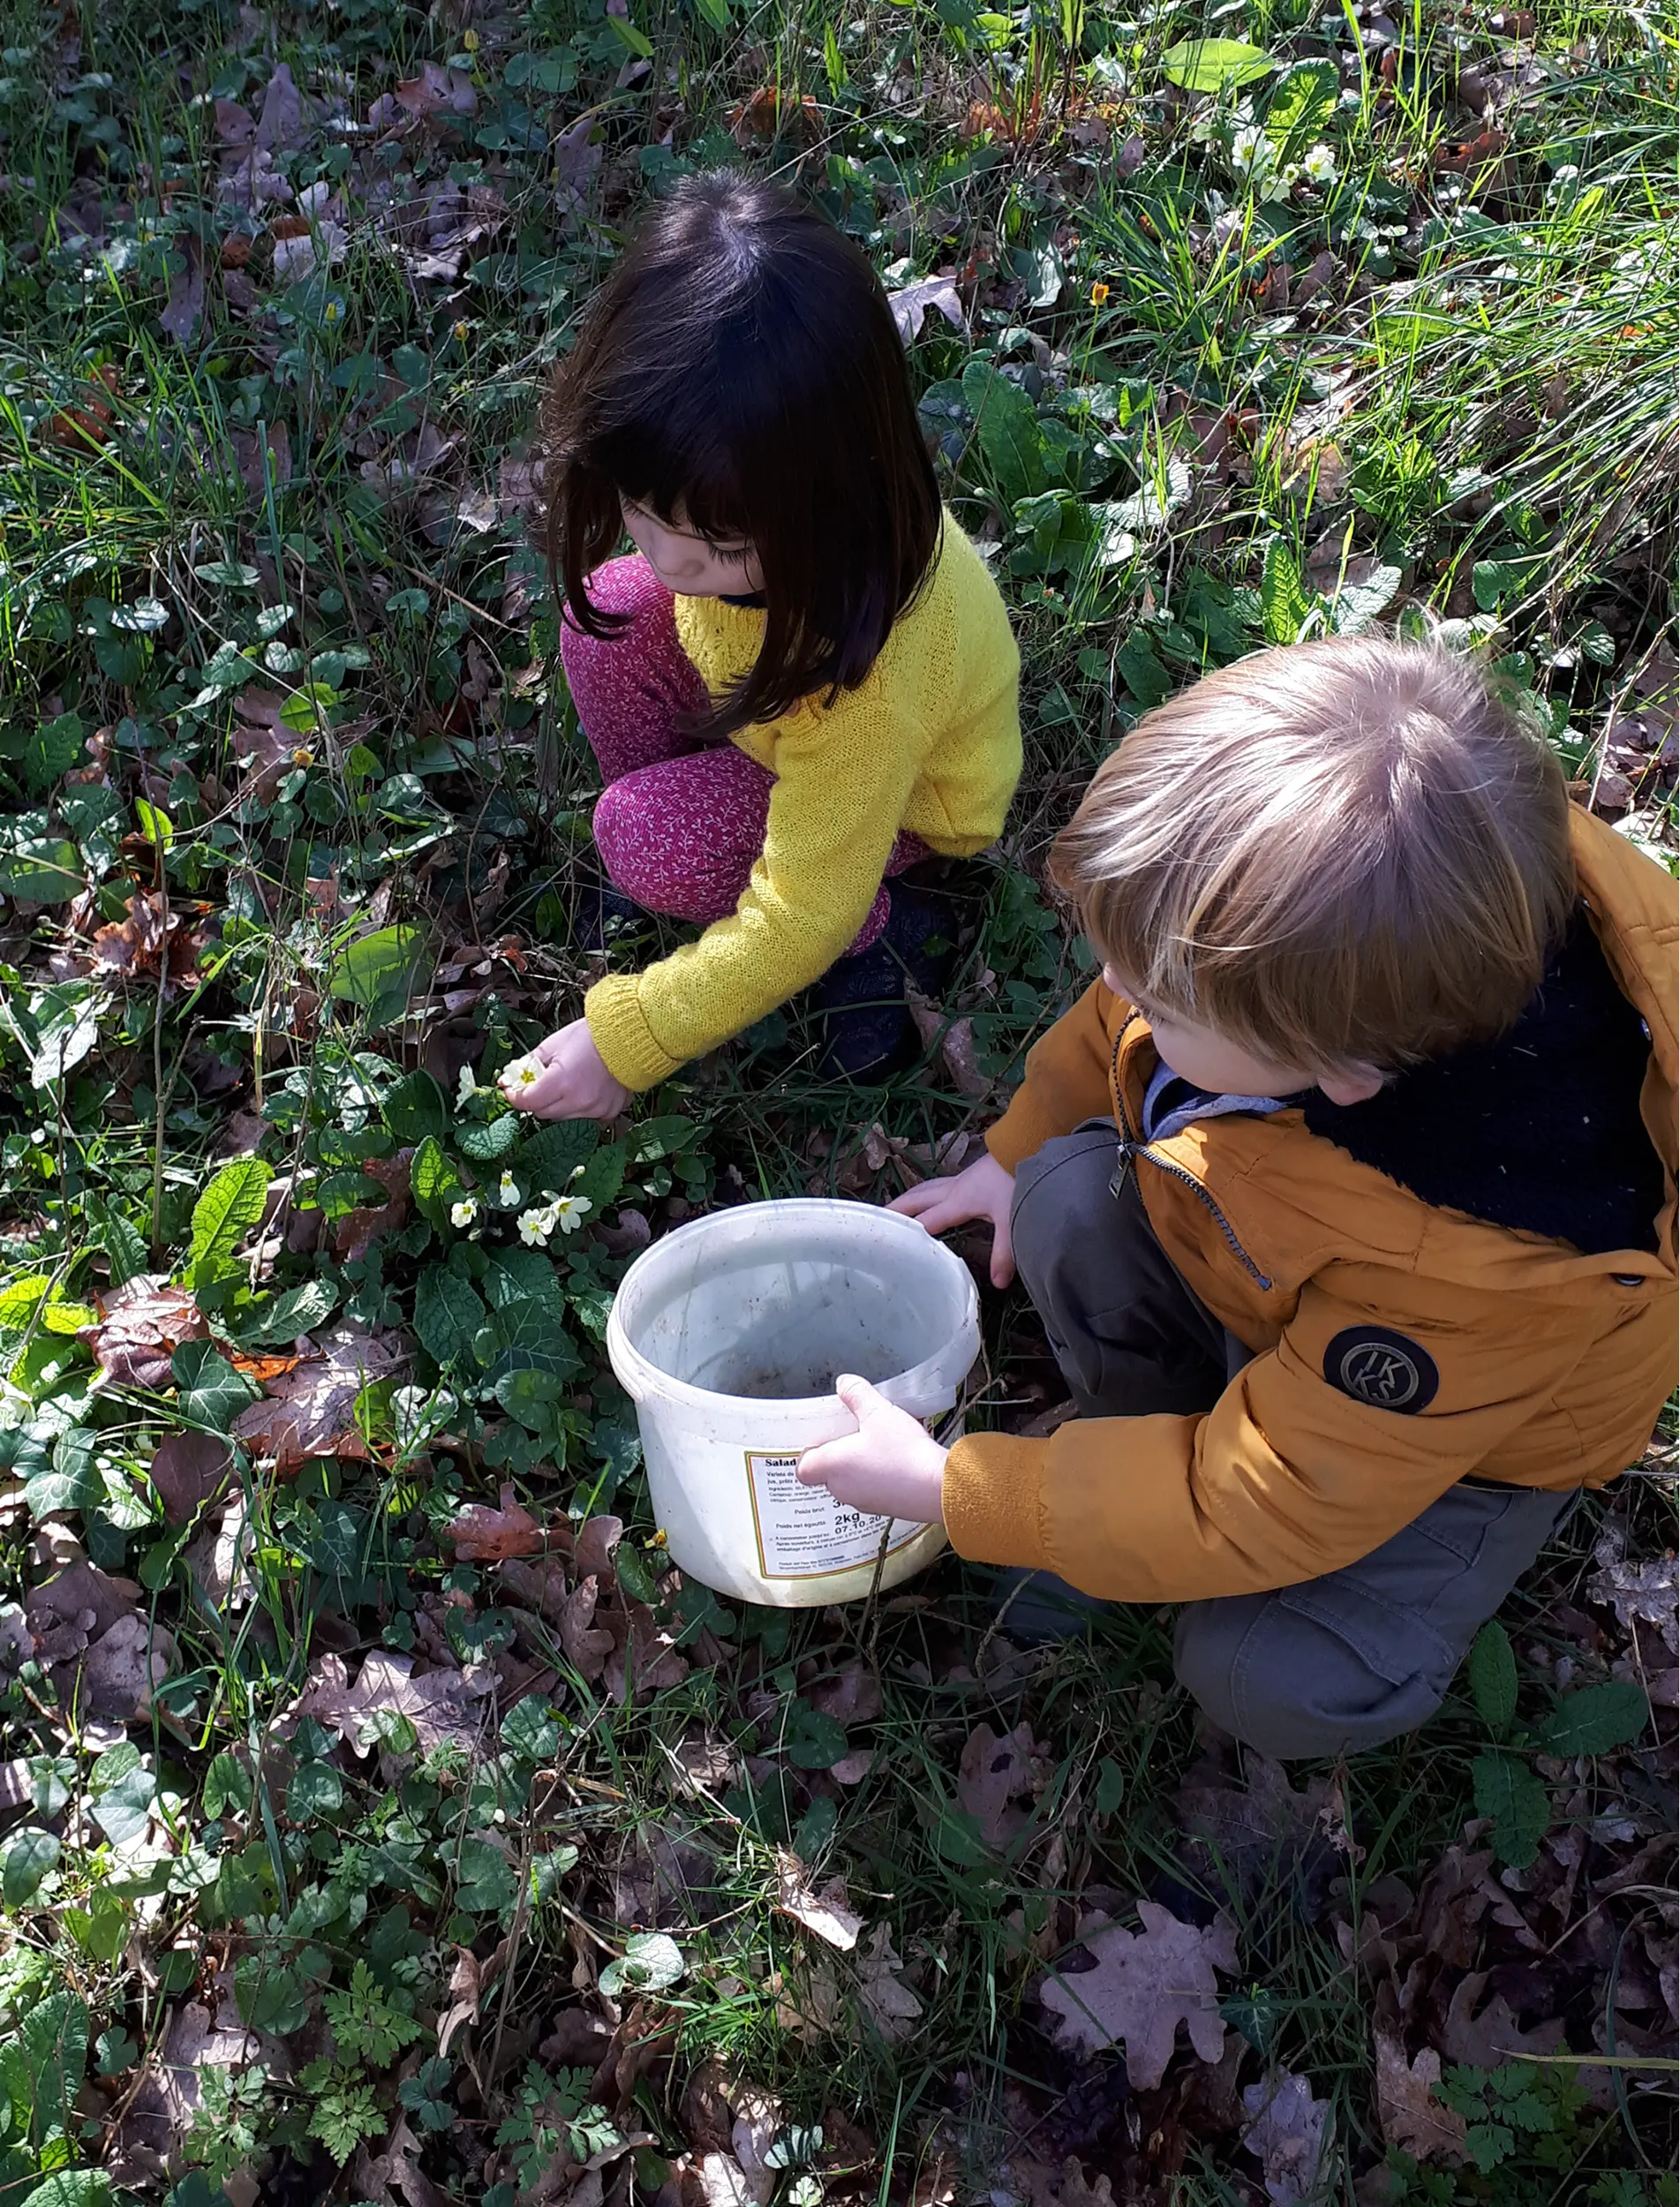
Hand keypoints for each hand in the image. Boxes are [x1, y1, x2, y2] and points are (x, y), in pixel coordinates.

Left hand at [500, 1019, 631, 1122]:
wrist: (629, 1035)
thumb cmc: (590, 1036)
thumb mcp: (552, 1045)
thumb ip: (529, 1064)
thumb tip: (510, 1078)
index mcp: (561, 1082)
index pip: (527, 1102)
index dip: (515, 1096)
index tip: (512, 1089)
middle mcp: (578, 1101)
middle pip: (542, 1113)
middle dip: (537, 1100)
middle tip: (540, 1084)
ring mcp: (596, 1109)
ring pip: (562, 1119)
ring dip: (558, 1106)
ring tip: (566, 1085)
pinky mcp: (609, 1112)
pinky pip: (585, 1118)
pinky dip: (579, 1108)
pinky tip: (584, 1090)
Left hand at [797, 1375, 947, 1527]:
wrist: (939, 1487)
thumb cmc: (903, 1452)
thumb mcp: (878, 1412)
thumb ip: (857, 1395)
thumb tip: (843, 1383)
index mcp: (832, 1466)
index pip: (803, 1468)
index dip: (809, 1452)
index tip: (823, 1437)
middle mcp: (843, 1489)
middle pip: (828, 1473)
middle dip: (839, 1454)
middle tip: (854, 1433)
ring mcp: (865, 1502)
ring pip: (852, 1482)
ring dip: (861, 1466)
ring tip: (881, 1444)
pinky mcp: (886, 1509)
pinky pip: (874, 1491)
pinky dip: (880, 1477)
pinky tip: (899, 1459)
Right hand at [890, 1149, 1016, 1286]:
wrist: (1029, 1146)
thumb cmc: (1017, 1182)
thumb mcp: (1011, 1221)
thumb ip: (1004, 1253)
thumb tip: (998, 1284)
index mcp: (958, 1201)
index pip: (925, 1221)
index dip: (907, 1235)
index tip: (888, 1247)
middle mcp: (954, 1188)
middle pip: (917, 1199)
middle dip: (896, 1210)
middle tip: (876, 1220)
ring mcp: (962, 1179)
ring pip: (926, 1188)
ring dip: (908, 1199)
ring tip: (895, 1208)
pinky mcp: (971, 1175)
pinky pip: (938, 1185)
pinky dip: (926, 1194)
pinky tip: (932, 1199)